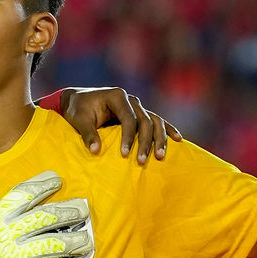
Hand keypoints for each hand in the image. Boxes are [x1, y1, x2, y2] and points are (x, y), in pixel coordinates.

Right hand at [0, 168, 90, 257]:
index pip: (23, 194)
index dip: (42, 184)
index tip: (57, 179)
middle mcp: (8, 235)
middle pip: (45, 218)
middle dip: (67, 212)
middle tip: (85, 209)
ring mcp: (13, 257)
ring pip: (50, 246)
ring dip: (72, 243)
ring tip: (87, 241)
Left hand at [59, 87, 182, 162]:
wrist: (79, 101)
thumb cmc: (78, 110)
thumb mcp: (79, 119)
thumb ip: (87, 133)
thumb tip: (96, 150)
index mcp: (117, 96)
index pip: (129, 118)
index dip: (129, 137)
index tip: (124, 154)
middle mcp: (131, 99)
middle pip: (145, 121)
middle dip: (146, 142)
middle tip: (142, 161)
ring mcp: (138, 106)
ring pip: (155, 121)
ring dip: (160, 138)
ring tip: (160, 156)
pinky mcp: (140, 114)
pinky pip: (157, 121)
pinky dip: (167, 130)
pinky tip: (178, 139)